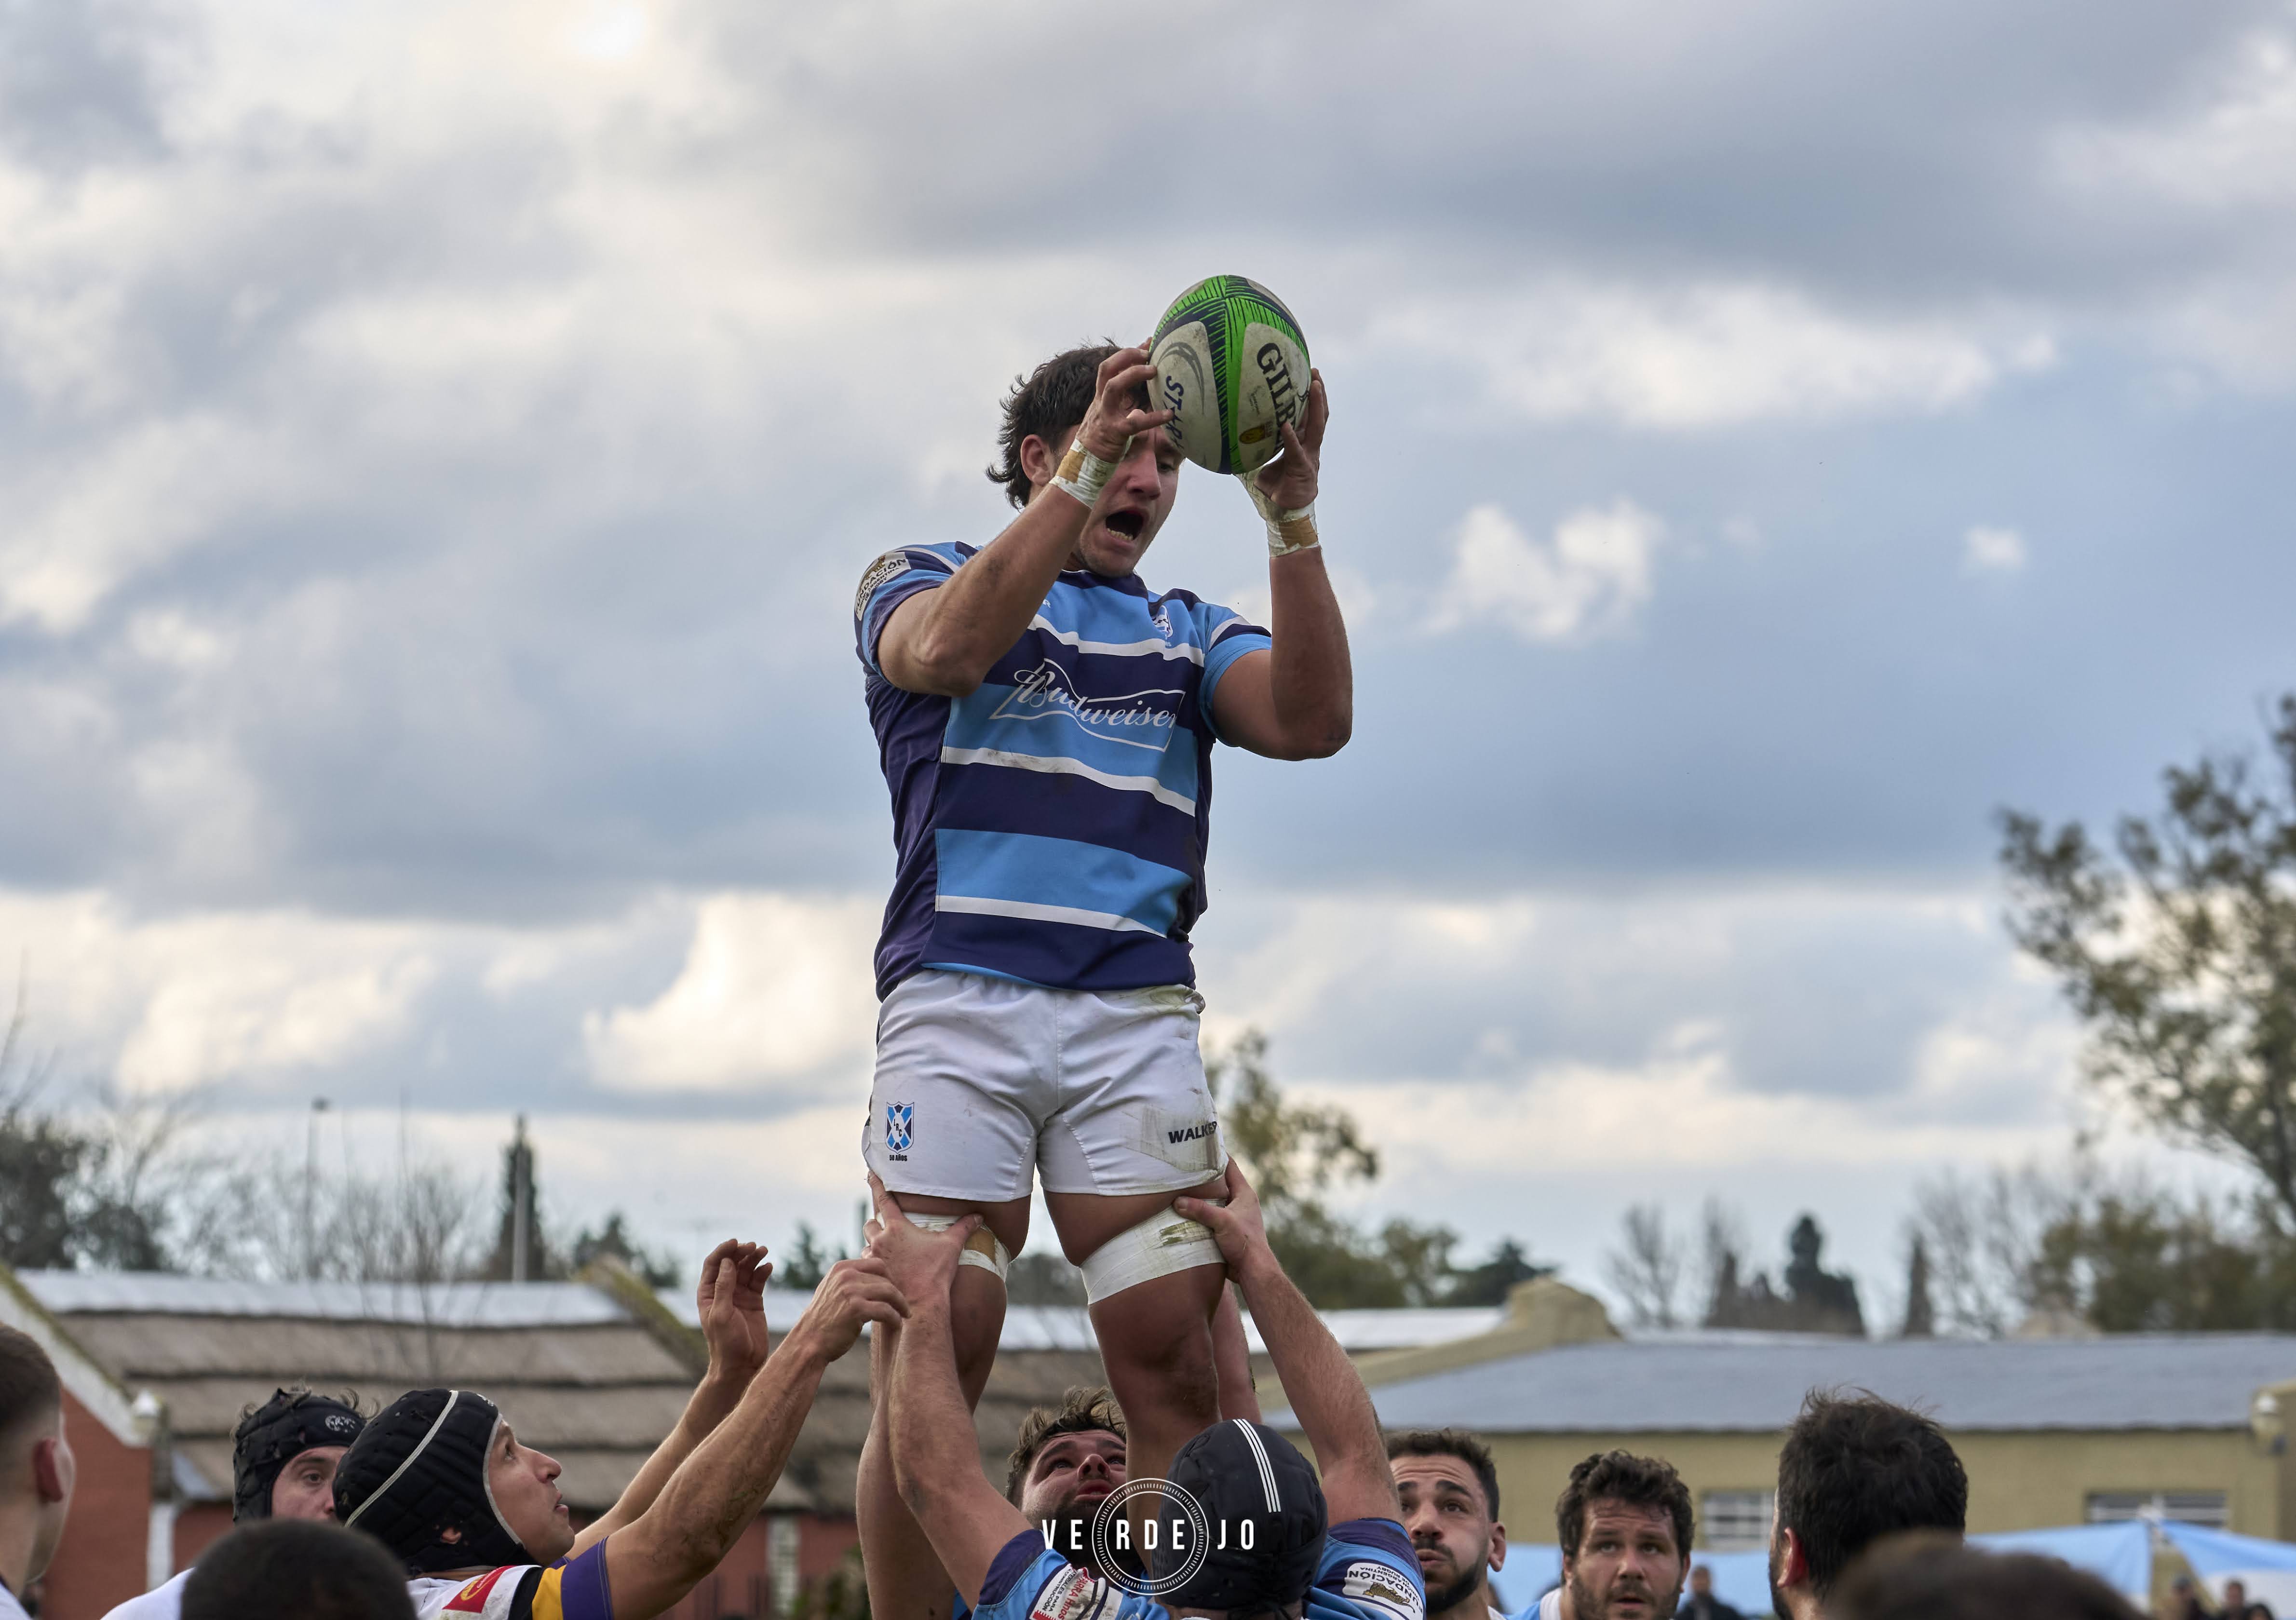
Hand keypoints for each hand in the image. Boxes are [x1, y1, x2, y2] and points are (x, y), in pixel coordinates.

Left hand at [694, 1239, 771, 1384]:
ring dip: (754, 1258)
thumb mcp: (721, 1315)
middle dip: (741, 1252)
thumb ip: (724, 1288)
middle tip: (754, 1246)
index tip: (736, 1242)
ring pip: (746, 1269)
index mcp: (708, 1294)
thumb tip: (727, 1262)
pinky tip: (769, 1266)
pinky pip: (758, 1280)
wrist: (742, 1364)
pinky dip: (763, 1271)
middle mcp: (723, 1292)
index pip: (713, 1264)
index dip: (723, 1251)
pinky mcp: (754, 1301)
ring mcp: (739, 1296)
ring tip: (764, 1251)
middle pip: (731, 1263)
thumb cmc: (726, 1343)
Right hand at [793, 1255, 907, 1362]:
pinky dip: (895, 1318)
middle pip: (885, 1277)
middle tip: (903, 1305)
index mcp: (841, 1268)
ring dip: (901, 1304)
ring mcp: (850, 1291)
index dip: (890, 1277)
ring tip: (905, 1314)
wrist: (809, 1341)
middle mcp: (846, 1275)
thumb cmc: (825, 1319)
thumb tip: (879, 1275)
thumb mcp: (833, 1290)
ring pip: (889, 1292)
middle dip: (897, 1292)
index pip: (877, 1263)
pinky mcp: (856, 1309)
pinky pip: (886, 1310)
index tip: (895, 1291)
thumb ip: (851, 1280)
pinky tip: (897, 1324)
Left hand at [864, 1172, 981, 1309]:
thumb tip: (979, 1216)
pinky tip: (884, 1267)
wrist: (921, 1302)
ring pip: (867, 1243)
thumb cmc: (936, 1272)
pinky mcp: (874, 1272)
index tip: (870, 1172)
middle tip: (886, 1227)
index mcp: (897, 1228)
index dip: (877, 1183)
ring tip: (886, 1250)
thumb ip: (964, 1228)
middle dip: (877, 1223)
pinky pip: (868, 1262)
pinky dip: (874, 1261)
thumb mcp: (951, 1246)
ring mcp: (875, 1256)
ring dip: (874, 1244)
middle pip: (870, 1223)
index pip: (884, 1198)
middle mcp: (881, 1239)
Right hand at [1077, 341, 1174, 460]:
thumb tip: (1140, 394)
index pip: (1109, 368)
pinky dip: (1153, 418)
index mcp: (1101, 397)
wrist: (1085, 463)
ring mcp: (1106, 416)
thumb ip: (1122, 402)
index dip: (1127, 354)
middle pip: (1106, 370)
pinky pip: (1135, 423)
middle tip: (1148, 353)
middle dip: (1126, 357)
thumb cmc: (1101, 438)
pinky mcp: (1116, 433)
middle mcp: (1101, 402)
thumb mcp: (1108, 414)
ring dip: (1133, 375)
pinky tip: (1169, 414)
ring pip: (1113, 387)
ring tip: (1154, 370)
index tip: (1147, 343)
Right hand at [1173, 1160, 1274, 1278]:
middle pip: (1219, 1182)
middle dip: (1202, 1175)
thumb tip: (1177, 1201)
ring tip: (1178, 1187)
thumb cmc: (1244, 1243)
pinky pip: (1210, 1215)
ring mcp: (1233, 1216)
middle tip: (1182, 1167)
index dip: (1215, 1154)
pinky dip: (1198, 1212)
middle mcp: (1240, 1202)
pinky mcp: (1226, 1230)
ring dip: (1199, 1196)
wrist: (1252, 1271)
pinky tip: (1183, 1211)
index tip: (1199, 1145)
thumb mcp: (1222, 1222)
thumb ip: (1200, 1210)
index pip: (1229, 1165)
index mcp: (1244, 1193)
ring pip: (1213, 1200)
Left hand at [1244, 369, 1326, 514]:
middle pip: (1318, 413)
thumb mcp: (1264, 462)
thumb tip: (1232, 436)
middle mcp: (1309, 445)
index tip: (1307, 375)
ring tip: (1314, 386)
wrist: (1288, 509)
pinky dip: (1290, 438)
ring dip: (1316, 405)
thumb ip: (1256, 448)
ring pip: (1316, 426)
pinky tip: (1285, 425)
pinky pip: (1295, 450)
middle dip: (1318, 392)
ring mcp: (1309, 455)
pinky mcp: (1302, 467)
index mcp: (1302, 441)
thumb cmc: (1278, 487)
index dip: (1310, 396)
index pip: (1308, 414)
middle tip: (1315, 371)